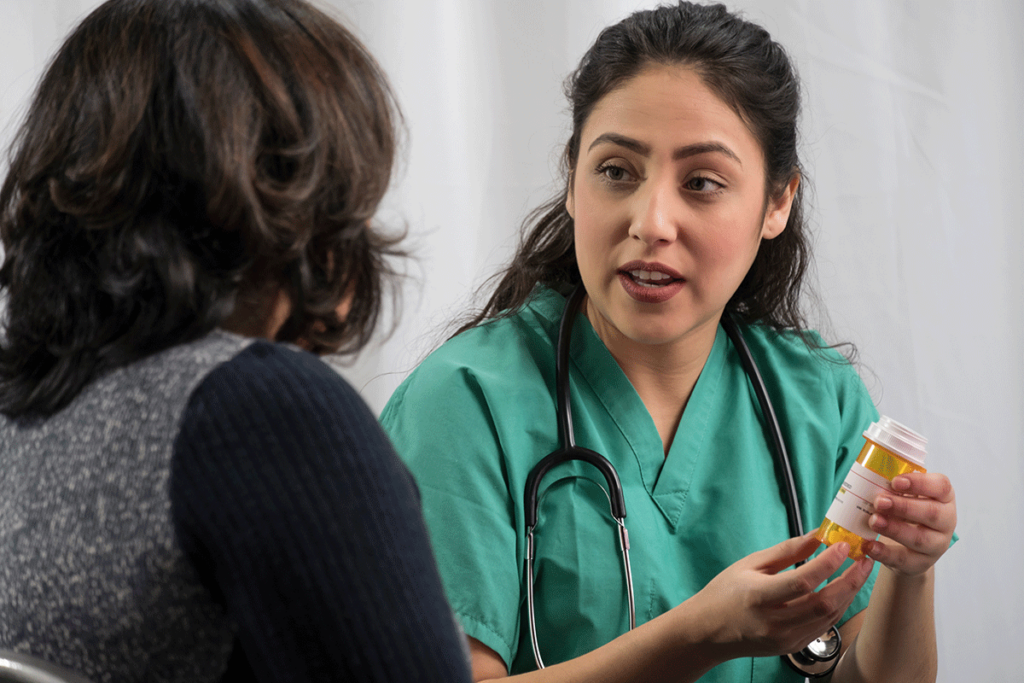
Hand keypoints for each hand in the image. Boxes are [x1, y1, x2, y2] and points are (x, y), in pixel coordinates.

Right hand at [690, 534, 873, 660]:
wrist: (709, 631)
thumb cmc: (725, 593)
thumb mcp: (749, 564)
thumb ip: (786, 551)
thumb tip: (817, 536)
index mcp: (758, 597)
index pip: (802, 581)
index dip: (827, 563)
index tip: (843, 546)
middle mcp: (774, 622)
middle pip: (824, 604)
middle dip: (850, 581)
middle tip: (865, 560)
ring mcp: (784, 638)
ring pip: (829, 617)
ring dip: (849, 593)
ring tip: (860, 572)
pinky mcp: (792, 646)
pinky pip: (823, 626)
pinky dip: (837, 607)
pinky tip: (843, 590)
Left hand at [865, 471, 955, 575]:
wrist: (908, 547)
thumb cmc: (906, 512)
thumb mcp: (904, 496)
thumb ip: (894, 489)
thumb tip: (870, 482)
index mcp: (943, 498)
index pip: (941, 486)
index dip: (920, 483)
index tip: (896, 481)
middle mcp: (946, 521)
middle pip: (931, 513)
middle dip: (903, 507)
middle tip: (879, 501)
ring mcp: (937, 544)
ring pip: (920, 538)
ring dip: (894, 529)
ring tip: (873, 521)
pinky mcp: (922, 563)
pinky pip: (904, 559)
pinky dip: (885, 553)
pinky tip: (869, 546)